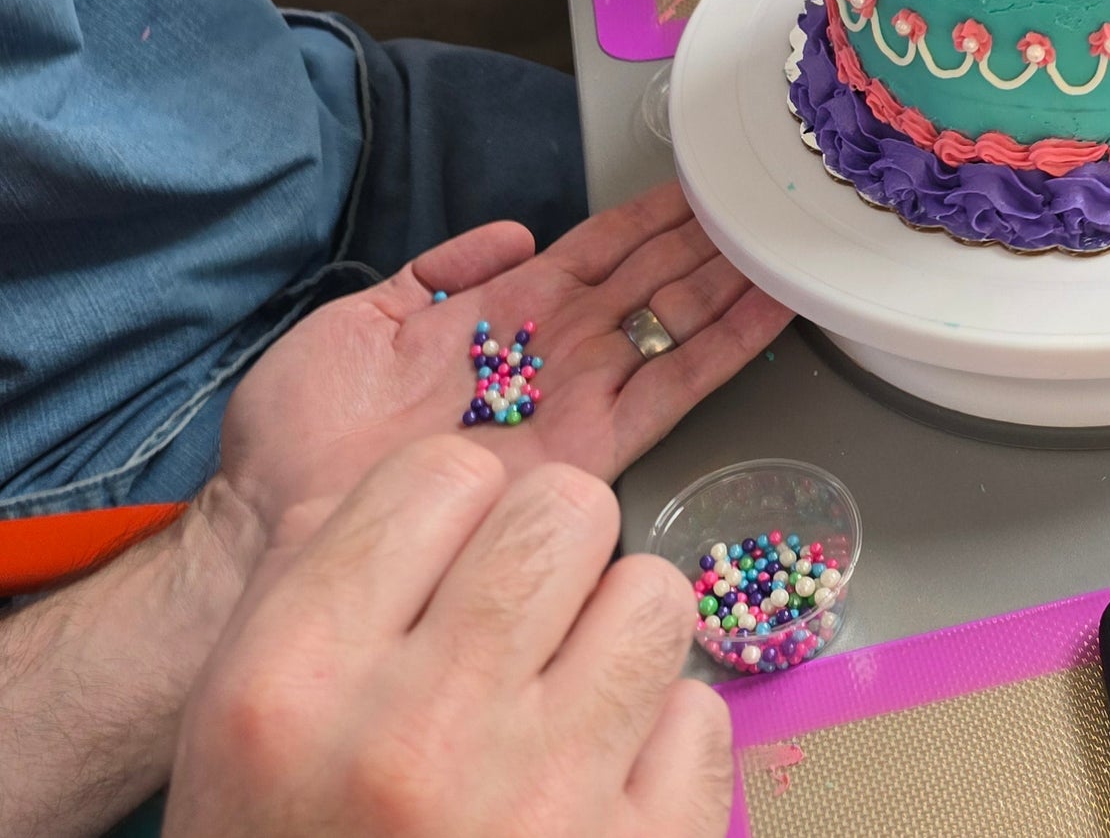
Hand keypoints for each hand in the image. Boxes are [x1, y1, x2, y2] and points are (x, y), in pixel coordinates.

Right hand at [165, 440, 730, 837]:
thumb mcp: (239, 712)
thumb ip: (317, 569)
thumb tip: (442, 479)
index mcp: (301, 678)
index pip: (445, 473)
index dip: (455, 506)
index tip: (449, 556)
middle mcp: (419, 736)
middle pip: (567, 507)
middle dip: (552, 546)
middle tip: (525, 612)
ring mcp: (541, 807)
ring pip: (654, 593)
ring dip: (616, 632)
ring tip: (568, 693)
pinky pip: (700, 714)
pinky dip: (660, 741)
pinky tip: (599, 784)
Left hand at [221, 181, 791, 533]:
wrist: (279, 521)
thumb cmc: (303, 430)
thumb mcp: (361, 319)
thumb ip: (439, 270)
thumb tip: (512, 234)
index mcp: (502, 315)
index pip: (596, 252)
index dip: (649, 219)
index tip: (697, 185)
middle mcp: (552, 353)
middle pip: (650, 283)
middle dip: (706, 243)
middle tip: (761, 202)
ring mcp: (578, 397)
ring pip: (674, 324)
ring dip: (730, 283)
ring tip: (781, 241)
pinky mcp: (592, 449)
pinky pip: (674, 386)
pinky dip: (726, 346)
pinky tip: (768, 309)